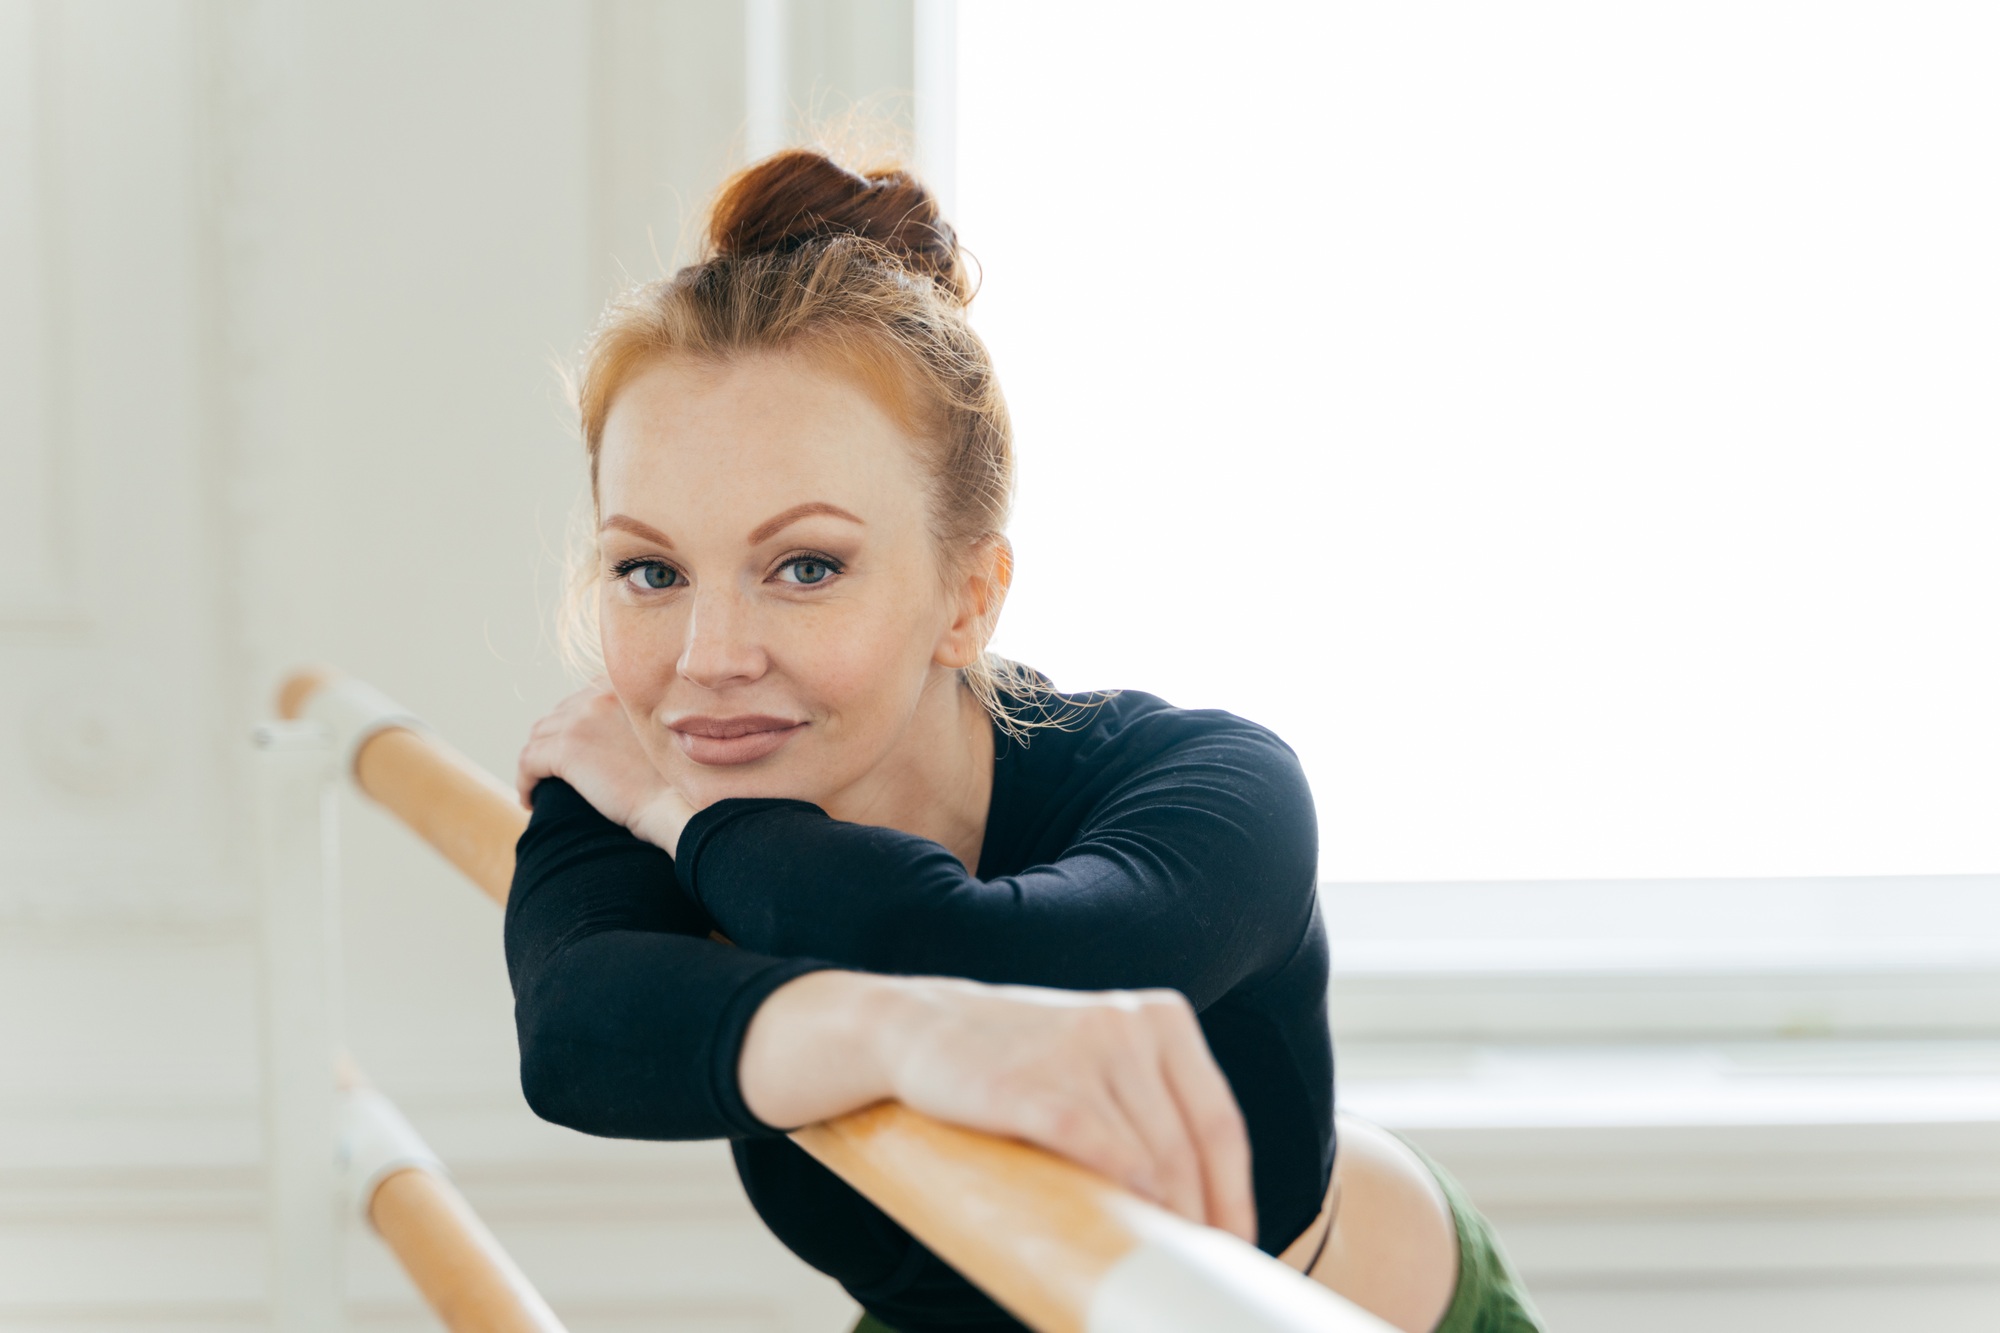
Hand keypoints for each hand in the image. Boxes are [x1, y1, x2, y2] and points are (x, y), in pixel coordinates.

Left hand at [516, 685, 695, 852]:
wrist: (675, 804)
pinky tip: (530, 799)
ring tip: (538, 785)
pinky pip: (528, 761)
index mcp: (623, 688)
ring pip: (539, 736)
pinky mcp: (567, 750)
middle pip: (558, 715)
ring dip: (535, 761)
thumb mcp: (658, 735)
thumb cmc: (675, 782)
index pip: (583, 697)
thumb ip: (632, 722)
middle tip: (552, 771)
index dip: (574, 724)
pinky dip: (525, 780)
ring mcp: (581, 720)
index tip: (575, 750)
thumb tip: (607, 739)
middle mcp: (599, 695)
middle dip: (551, 742)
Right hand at [739, 972, 1256, 1242]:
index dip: (1234, 1195)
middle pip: (1187, 1150)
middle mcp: (1131, 1025)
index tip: (1234, 1246)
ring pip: (1150, 1160)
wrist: (911, 1027)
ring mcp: (1084, 1052)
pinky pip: (1101, 1156)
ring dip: (1161, 1225)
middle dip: (1198, 1223)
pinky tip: (1122, 1236)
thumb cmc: (1010, 1058)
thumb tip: (1191, 1202)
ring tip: (1156, 1267)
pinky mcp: (1036, 1087)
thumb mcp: (1092, 1053)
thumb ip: (1143, 1103)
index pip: (1219, 1122)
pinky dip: (1121, 1206)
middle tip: (1191, 1275)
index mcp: (1161, 1016)